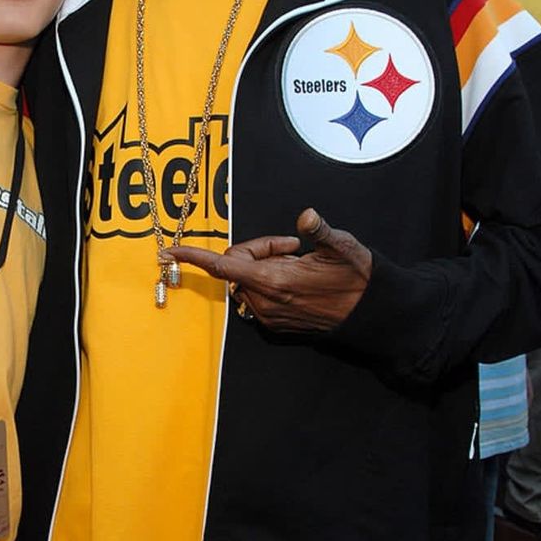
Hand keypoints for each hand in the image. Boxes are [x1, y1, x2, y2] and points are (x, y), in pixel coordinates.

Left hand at [167, 207, 371, 332]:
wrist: (370, 314)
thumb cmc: (357, 278)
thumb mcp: (343, 247)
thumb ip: (320, 230)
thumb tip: (306, 216)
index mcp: (275, 281)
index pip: (224, 266)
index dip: (194, 257)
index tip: (170, 252)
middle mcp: (265, 301)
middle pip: (236, 267)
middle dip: (255, 251)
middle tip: (290, 246)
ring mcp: (268, 315)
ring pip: (245, 281)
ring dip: (262, 267)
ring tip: (297, 264)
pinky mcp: (274, 324)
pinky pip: (256, 296)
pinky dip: (267, 283)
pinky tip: (295, 280)